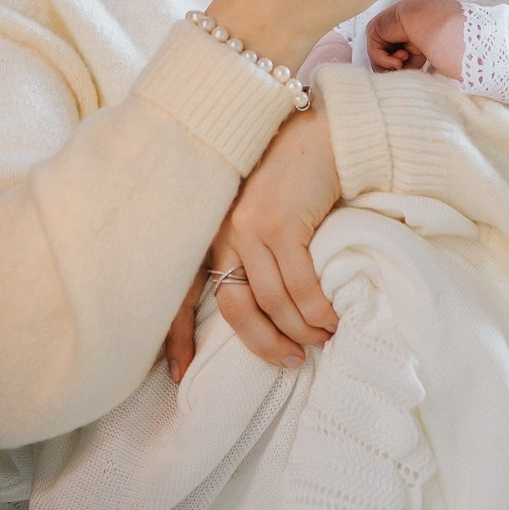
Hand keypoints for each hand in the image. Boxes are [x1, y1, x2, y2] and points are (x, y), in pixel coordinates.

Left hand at [165, 104, 339, 378]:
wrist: (323, 133)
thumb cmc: (296, 176)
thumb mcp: (262, 214)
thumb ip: (253, 251)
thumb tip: (265, 309)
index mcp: (214, 232)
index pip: (182, 292)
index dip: (177, 338)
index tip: (179, 376)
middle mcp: (224, 230)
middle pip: (233, 307)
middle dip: (262, 342)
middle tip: (290, 360)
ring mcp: (251, 226)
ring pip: (273, 301)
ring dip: (300, 329)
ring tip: (321, 339)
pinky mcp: (283, 223)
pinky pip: (301, 285)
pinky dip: (317, 309)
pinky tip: (331, 318)